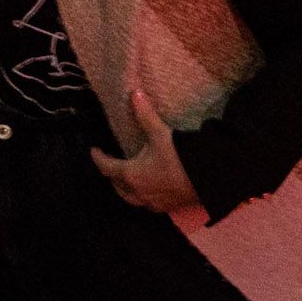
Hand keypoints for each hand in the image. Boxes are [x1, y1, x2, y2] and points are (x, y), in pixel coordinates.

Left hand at [90, 89, 209, 224]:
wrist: (207, 179)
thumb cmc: (179, 157)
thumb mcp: (160, 133)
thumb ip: (145, 114)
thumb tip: (134, 93)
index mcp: (130, 174)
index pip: (106, 167)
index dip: (98, 158)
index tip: (94, 150)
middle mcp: (137, 192)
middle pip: (116, 185)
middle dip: (111, 175)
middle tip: (110, 164)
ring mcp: (151, 202)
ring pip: (129, 198)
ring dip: (124, 188)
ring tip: (127, 178)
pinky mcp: (165, 207)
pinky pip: (146, 204)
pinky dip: (141, 196)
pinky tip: (148, 189)